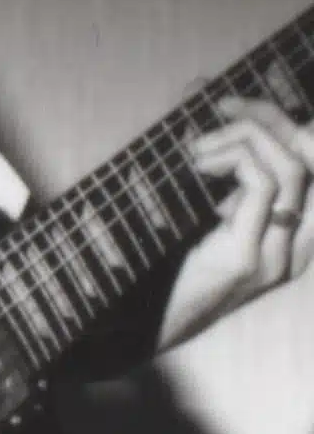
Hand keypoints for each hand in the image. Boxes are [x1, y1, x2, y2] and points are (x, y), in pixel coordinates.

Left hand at [158, 97, 313, 349]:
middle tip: (222, 104)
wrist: (137, 331)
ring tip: (197, 146)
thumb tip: (209, 106)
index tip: (236, 102)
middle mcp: (296, 248)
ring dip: (243, 136)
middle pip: (313, 156)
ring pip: (291, 165)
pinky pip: (262, 186)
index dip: (284, 122)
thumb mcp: (201, 219)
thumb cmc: (163, 272)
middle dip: (269, 117)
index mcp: (293, 238)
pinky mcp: (247, 260)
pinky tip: (199, 166)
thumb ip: (222, 180)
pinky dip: (233, 159)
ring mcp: (276, 258)